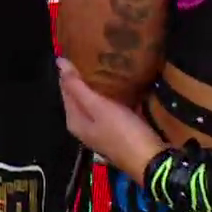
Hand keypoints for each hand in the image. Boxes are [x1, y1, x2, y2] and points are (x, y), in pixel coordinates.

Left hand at [57, 58, 169, 181]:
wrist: (152, 161)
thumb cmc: (123, 133)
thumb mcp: (98, 108)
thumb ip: (77, 86)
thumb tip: (59, 62)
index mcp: (74, 121)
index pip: (66, 89)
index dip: (69, 70)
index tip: (77, 50)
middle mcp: (84, 127)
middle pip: (80, 96)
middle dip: (85, 77)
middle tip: (94, 52)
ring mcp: (102, 130)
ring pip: (96, 102)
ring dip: (100, 86)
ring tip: (108, 63)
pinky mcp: (119, 131)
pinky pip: (111, 109)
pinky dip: (113, 97)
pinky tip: (121, 84)